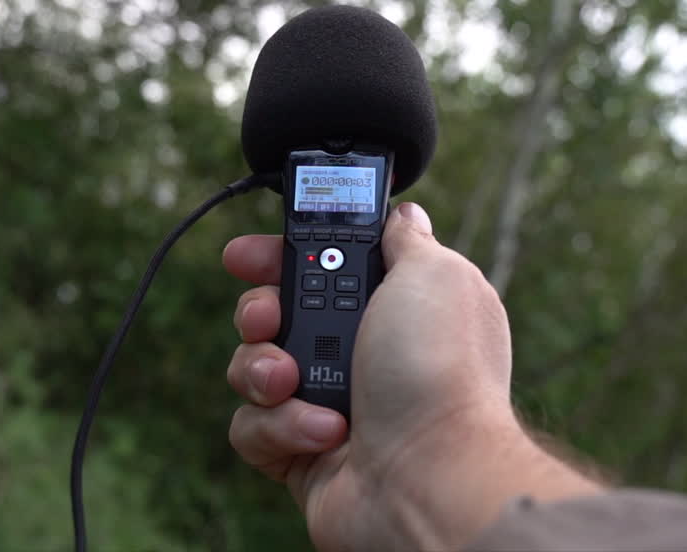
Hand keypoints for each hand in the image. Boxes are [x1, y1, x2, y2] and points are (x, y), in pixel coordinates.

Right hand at [223, 202, 601, 551]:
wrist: (430, 473)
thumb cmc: (439, 372)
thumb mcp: (435, 275)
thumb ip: (407, 239)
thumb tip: (404, 214)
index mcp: (388, 307)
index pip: (316, 266)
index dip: (276, 256)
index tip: (247, 255)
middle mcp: (357, 354)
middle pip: (273, 312)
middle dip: (259, 310)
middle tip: (269, 317)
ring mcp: (325, 403)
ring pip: (252, 368)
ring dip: (264, 369)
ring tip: (294, 380)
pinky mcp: (299, 453)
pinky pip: (251, 426)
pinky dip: (279, 425)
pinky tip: (322, 431)